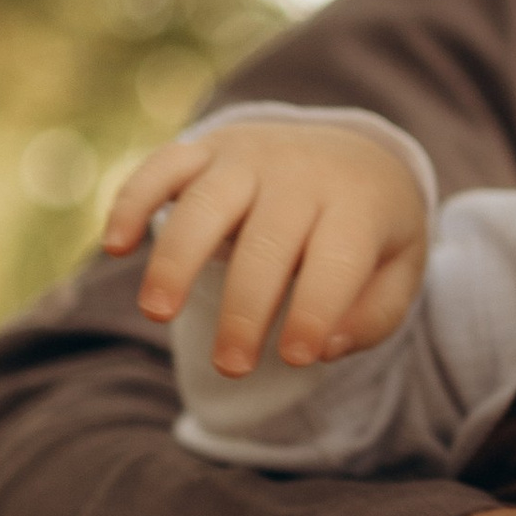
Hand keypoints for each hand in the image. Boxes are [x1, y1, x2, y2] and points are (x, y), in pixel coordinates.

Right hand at [103, 122, 428, 375]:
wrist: (352, 151)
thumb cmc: (369, 232)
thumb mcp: (400, 269)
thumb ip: (373, 315)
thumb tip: (324, 346)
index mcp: (358, 203)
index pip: (336, 260)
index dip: (314, 310)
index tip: (294, 358)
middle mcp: (300, 173)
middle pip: (267, 240)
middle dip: (246, 308)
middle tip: (231, 367)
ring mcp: (249, 156)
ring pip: (206, 202)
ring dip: (176, 258)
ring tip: (158, 314)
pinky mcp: (207, 149)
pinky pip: (163, 165)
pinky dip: (133, 199)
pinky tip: (116, 246)